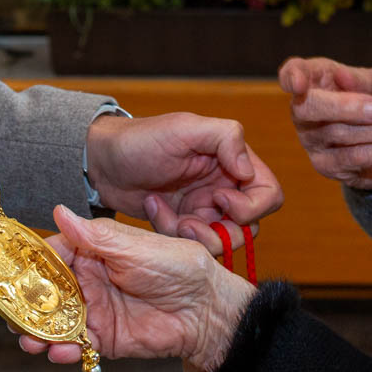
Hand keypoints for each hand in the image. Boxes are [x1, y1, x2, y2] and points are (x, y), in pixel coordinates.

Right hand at [20, 206, 255, 371]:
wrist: (207, 309)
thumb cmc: (178, 268)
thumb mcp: (135, 247)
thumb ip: (95, 236)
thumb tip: (58, 211)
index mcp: (93, 252)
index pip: (52, 255)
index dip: (29, 265)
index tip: (6, 275)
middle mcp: (88, 281)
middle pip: (45, 293)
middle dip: (25, 305)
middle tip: (10, 315)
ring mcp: (95, 311)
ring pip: (55, 322)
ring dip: (37, 332)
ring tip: (29, 340)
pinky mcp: (104, 339)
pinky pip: (76, 346)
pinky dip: (62, 352)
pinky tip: (58, 353)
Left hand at [86, 112, 282, 240]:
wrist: (102, 160)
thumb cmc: (142, 138)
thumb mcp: (184, 128)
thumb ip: (225, 138)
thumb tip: (247, 170)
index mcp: (233, 162)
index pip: (269, 194)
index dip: (251, 205)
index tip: (218, 196)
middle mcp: (225, 187)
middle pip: (250, 225)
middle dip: (221, 228)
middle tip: (189, 219)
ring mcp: (204, 208)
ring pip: (222, 239)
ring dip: (195, 234)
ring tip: (171, 217)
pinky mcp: (183, 224)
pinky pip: (192, 243)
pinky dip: (171, 231)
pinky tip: (152, 208)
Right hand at [279, 57, 371, 190]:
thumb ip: (366, 79)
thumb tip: (342, 76)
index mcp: (316, 79)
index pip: (292, 73)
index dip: (291, 76)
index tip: (299, 84)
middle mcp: (305, 109)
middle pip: (310, 107)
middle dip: (346, 107)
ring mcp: (312, 139)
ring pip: (340, 135)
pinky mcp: (327, 166)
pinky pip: (355, 160)